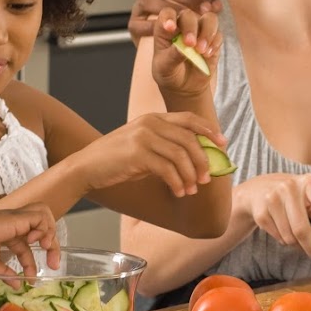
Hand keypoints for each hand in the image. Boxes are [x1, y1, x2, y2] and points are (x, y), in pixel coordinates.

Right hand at [0, 203, 60, 275]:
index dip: (32, 264)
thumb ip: (5, 273)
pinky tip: (33, 241)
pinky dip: (43, 229)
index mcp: (9, 234)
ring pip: (45, 218)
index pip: (27, 248)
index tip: (32, 279)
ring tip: (46, 248)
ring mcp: (19, 219)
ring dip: (50, 233)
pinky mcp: (20, 217)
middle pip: (43, 230)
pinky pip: (41, 218)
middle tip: (54, 265)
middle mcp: (16, 225)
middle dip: (53, 248)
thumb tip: (16, 285)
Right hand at [77, 112, 221, 196]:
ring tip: (191, 189)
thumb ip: (166, 146)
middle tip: (207, 178)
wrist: (87, 166)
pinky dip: (177, 183)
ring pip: (181, 156)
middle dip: (202, 161)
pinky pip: (168, 169)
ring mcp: (144, 137)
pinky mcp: (138, 154)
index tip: (223, 143)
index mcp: (153, 118)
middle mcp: (150, 123)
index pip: (188, 118)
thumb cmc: (117, 160)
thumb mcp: (143, 146)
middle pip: (189, 139)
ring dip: (191, 176)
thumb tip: (196, 160)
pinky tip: (179, 192)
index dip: (208, 129)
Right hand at [129, 0, 220, 42]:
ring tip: (190, 22)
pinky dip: (157, 27)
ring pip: (153, 3)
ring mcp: (138, 7)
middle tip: (206, 12)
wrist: (157, 45)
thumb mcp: (189, 6)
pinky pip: (142, 23)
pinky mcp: (132, 25)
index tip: (216, 5)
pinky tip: (172, 32)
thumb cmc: (175, 23)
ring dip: (174, 11)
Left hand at [152, 5, 219, 97]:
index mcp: (165, 29)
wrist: (185, 86)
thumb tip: (183, 47)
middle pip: (189, 15)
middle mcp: (183, 25)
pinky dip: (215, 43)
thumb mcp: (165, 68)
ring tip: (202, 50)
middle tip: (190, 44)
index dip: (169, 17)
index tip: (170, 28)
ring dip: (207, 32)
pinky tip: (207, 55)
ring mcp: (200, 30)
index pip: (167, 14)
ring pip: (209, 19)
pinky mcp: (213, 39)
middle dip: (190, 28)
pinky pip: (218, 34)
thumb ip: (172, 56)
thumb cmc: (169, 73)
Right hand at [235, 173, 310, 256]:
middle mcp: (289, 187)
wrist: (256, 189)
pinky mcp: (261, 212)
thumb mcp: (307, 196)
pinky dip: (282, 239)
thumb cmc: (289, 195)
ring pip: (289, 237)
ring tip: (294, 232)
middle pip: (302, 229)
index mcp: (307, 182)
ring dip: (295, 242)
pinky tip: (281, 227)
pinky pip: (278, 237)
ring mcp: (272, 199)